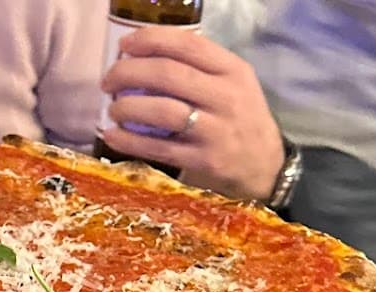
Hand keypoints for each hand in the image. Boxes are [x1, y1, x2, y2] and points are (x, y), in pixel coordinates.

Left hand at [99, 28, 283, 202]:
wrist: (266, 167)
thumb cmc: (241, 120)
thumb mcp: (234, 84)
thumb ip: (200, 67)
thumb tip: (146, 54)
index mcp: (232, 70)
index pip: (188, 45)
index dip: (150, 40)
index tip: (124, 45)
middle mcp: (226, 97)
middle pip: (168, 74)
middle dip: (129, 73)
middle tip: (109, 80)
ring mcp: (215, 131)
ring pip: (162, 111)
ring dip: (128, 107)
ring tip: (113, 108)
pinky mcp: (204, 161)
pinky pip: (159, 148)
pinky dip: (130, 141)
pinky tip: (113, 135)